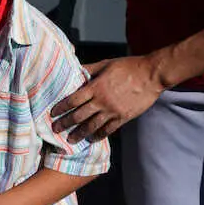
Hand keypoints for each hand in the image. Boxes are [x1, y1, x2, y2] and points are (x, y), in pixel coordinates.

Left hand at [51, 56, 166, 142]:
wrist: (151, 75)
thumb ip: (89, 69)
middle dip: (65, 123)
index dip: (61, 107)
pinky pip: (108, 130)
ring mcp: (113, 111)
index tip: (52, 113)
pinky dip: (98, 136)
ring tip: (70, 139)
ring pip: (92, 126)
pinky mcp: (123, 117)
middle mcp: (102, 101)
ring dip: (79, 134)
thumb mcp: (106, 64)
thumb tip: (75, 70)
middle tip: (55, 130)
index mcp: (96, 87)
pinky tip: (92, 140)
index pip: (73, 100)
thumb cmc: (128, 66)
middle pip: (79, 115)